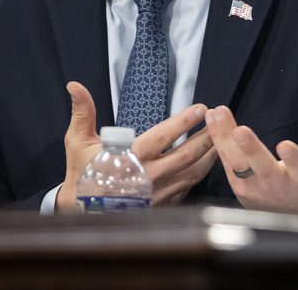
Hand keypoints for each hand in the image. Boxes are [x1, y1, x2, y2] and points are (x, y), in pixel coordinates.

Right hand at [55, 81, 217, 211]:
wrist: (82, 212)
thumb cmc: (83, 172)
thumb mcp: (79, 142)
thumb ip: (83, 112)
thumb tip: (75, 86)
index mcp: (129, 157)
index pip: (162, 136)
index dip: (183, 122)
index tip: (201, 109)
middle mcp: (147, 176)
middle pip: (186, 154)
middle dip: (206, 136)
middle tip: (221, 120)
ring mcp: (157, 193)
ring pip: (192, 172)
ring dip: (210, 155)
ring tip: (222, 138)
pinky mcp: (162, 205)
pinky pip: (188, 188)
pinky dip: (201, 174)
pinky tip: (210, 162)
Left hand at [204, 106, 297, 214]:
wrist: (294, 208)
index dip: (294, 158)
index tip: (286, 145)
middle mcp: (278, 185)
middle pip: (262, 168)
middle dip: (251, 150)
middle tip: (241, 131)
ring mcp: (254, 186)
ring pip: (237, 163)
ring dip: (225, 138)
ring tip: (217, 114)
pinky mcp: (238, 182)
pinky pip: (225, 160)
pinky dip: (217, 139)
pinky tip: (212, 118)